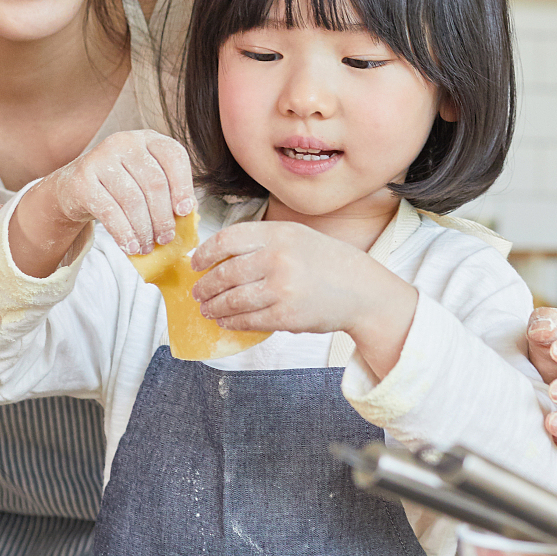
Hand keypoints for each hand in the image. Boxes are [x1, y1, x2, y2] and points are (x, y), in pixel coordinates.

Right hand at [10, 130, 195, 275]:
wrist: (73, 187)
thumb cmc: (119, 186)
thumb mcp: (144, 180)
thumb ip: (168, 190)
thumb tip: (189, 214)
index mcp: (147, 139)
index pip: (173, 156)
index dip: (183, 185)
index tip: (185, 212)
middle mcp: (124, 142)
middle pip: (154, 182)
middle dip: (163, 216)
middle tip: (166, 239)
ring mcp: (100, 158)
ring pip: (132, 199)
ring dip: (143, 229)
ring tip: (148, 246)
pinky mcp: (82, 180)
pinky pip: (109, 211)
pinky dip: (123, 233)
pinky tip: (130, 246)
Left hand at [191, 220, 416, 372]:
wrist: (360, 290)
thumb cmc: (324, 261)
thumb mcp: (294, 236)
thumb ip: (259, 242)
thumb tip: (215, 257)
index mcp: (278, 234)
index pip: (228, 239)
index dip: (206, 253)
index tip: (196, 264)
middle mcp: (279, 259)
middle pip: (225, 273)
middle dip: (205, 286)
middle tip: (198, 293)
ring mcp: (282, 289)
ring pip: (232, 300)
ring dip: (213, 306)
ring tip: (207, 308)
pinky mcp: (286, 316)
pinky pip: (247, 320)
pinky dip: (230, 321)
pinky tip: (225, 320)